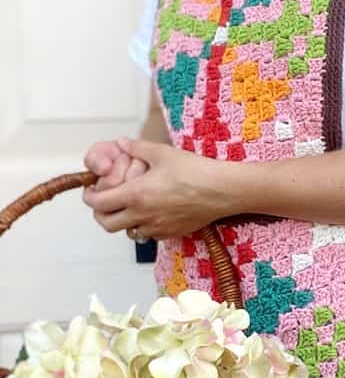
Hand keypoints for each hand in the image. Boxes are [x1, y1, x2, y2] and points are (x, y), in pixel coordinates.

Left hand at [82, 137, 235, 239]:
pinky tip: (152, 212)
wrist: (222, 191)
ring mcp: (157, 227)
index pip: (98, 203)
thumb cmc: (194, 170)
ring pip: (127, 231)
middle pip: (107, 224)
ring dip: (123, 221)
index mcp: (136, 194)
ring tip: (129, 207)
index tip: (91, 191)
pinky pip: (148, 234)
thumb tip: (122, 142)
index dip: (90, 197)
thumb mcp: (163, 153)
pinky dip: (143, 226)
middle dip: (100, 214)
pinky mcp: (171, 234)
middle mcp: (142, 215)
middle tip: (104, 202)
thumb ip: (138, 148)